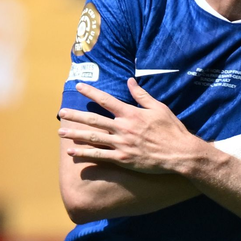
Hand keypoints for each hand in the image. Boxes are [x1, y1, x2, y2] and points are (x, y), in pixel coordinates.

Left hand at [58, 79, 207, 174]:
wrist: (180, 153)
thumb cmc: (171, 130)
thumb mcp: (159, 108)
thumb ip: (142, 95)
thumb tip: (130, 81)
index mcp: (131, 114)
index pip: (106, 100)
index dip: (91, 92)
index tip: (79, 86)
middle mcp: (123, 128)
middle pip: (94, 120)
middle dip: (76, 115)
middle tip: (61, 112)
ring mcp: (121, 144)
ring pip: (93, 138)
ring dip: (75, 134)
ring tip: (60, 133)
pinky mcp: (123, 159)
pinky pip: (100, 156)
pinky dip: (85, 153)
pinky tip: (72, 152)